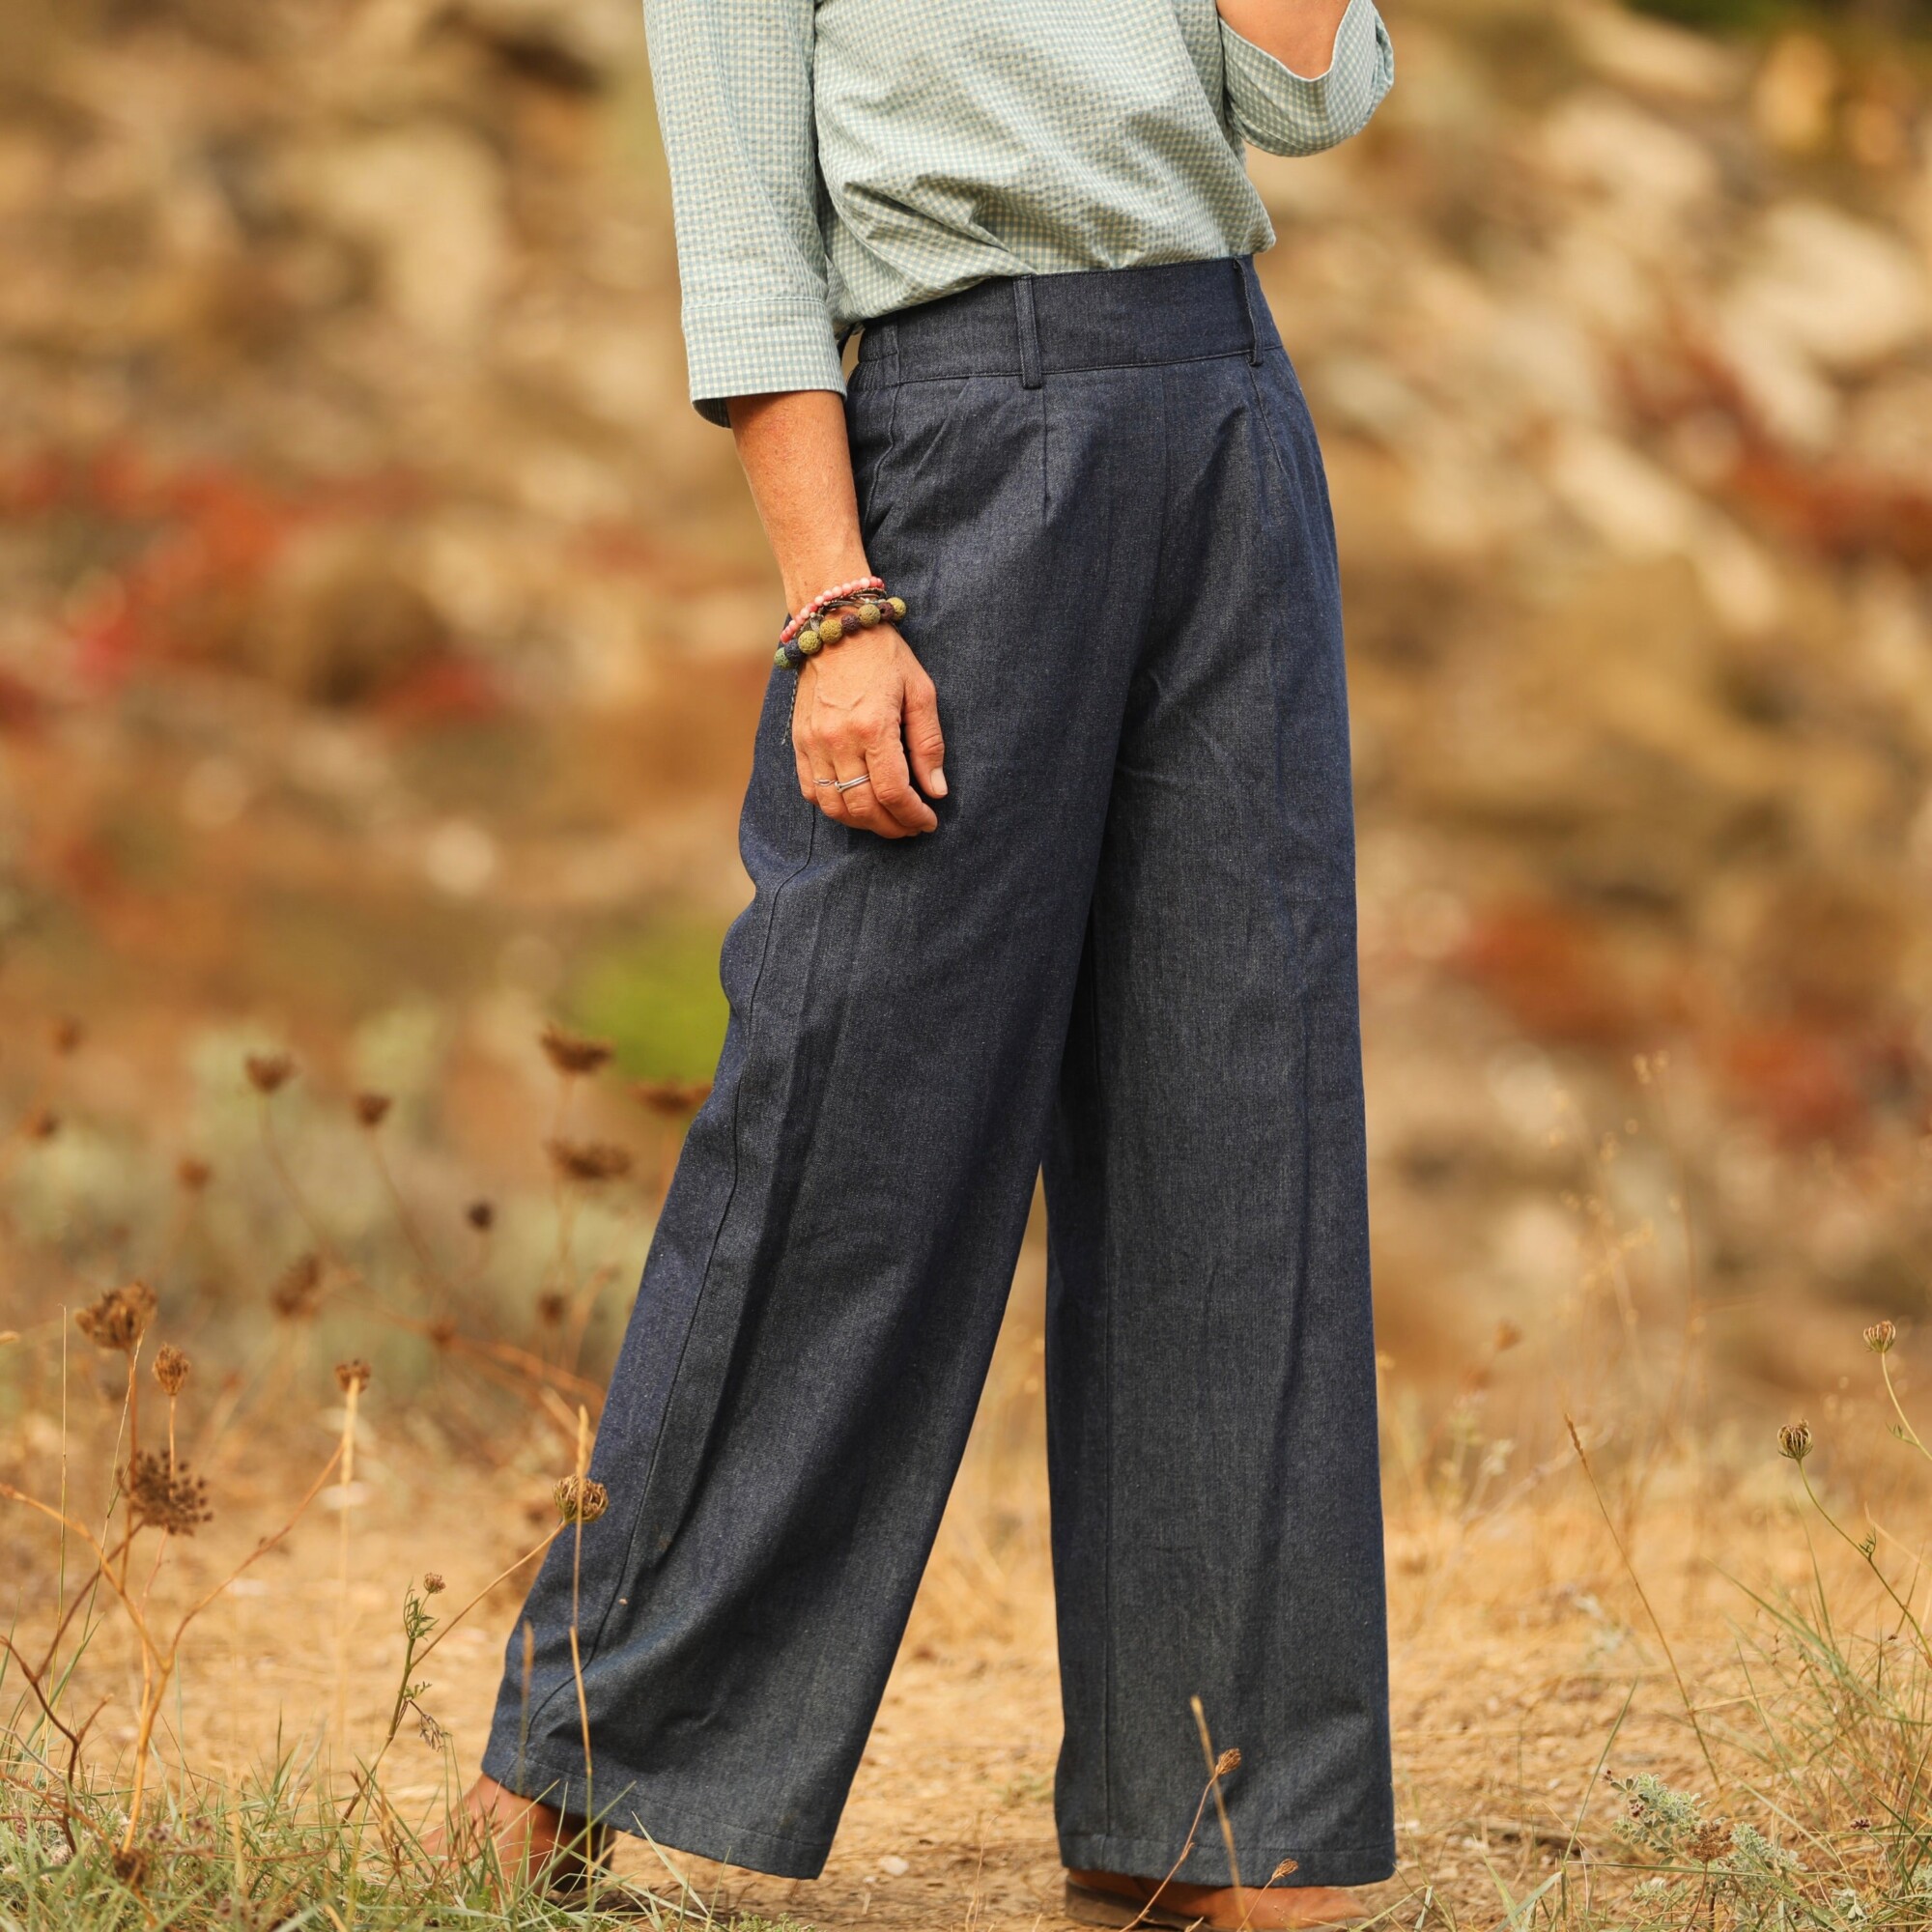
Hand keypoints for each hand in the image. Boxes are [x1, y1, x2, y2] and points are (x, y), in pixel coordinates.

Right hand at [791, 624, 946, 837]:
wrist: (835, 626)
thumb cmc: (884, 656)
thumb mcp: (920, 691)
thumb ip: (928, 744)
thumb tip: (936, 791)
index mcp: (873, 726)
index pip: (893, 792)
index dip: (913, 816)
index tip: (928, 821)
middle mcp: (838, 739)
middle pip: (863, 807)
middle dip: (892, 826)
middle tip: (911, 826)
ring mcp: (813, 742)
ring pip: (835, 807)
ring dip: (863, 823)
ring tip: (886, 820)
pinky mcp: (798, 742)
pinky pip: (810, 790)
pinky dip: (834, 808)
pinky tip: (855, 805)